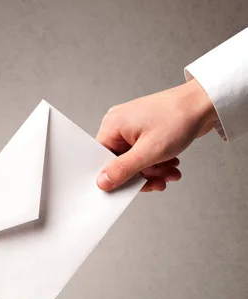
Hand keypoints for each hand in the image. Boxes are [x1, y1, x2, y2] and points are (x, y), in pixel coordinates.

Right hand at [96, 79, 216, 191]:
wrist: (204, 103)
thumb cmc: (178, 118)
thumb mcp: (148, 152)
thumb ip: (123, 169)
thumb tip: (102, 182)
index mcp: (112, 125)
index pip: (102, 159)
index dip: (114, 177)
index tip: (129, 187)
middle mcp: (119, 125)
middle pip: (120, 163)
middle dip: (141, 175)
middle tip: (158, 182)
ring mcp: (132, 128)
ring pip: (135, 162)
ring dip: (153, 172)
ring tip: (170, 173)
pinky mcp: (145, 132)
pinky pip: (144, 156)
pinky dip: (157, 163)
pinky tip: (171, 165)